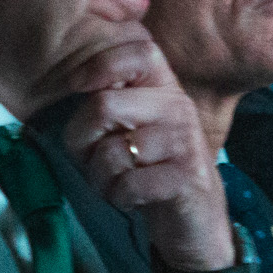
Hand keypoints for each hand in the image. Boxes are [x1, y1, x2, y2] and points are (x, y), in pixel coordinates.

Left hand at [48, 37, 237, 272]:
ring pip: (111, 152)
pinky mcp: (188, 177)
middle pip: (104, 106)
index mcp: (164, 86)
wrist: (194, 221)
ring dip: (100, 178)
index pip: (138, 51)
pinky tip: (133, 199)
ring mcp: (186, 141)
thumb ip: (106, 103)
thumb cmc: (148, 171)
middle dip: (83, 143)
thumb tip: (78, 85)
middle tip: (94, 161)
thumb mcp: (128, 128)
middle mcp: (178, 106)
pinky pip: (128, 184)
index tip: (78, 87)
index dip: (100, 64)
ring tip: (116, 183)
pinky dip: (119, 198)